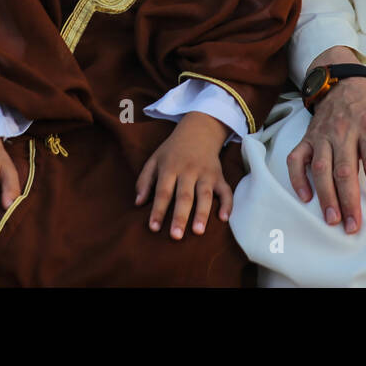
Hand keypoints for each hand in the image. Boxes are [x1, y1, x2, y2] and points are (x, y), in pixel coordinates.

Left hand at [135, 111, 231, 238]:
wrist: (199, 129)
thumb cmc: (173, 150)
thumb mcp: (154, 159)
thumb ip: (144, 180)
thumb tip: (138, 203)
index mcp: (170, 167)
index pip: (163, 191)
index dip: (158, 210)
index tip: (153, 228)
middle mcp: (188, 171)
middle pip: (184, 196)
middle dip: (180, 216)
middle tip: (176, 236)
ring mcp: (206, 173)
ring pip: (205, 195)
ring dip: (202, 213)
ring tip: (198, 232)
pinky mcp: (219, 176)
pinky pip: (226, 191)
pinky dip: (227, 204)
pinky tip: (224, 218)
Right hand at [287, 46, 365, 232]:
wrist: (344, 83)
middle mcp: (344, 132)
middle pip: (345, 170)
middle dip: (349, 201)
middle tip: (353, 227)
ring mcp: (322, 135)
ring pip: (320, 168)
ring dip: (325, 195)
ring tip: (332, 219)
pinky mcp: (307, 138)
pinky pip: (296, 159)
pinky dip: (297, 178)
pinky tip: (305, 197)